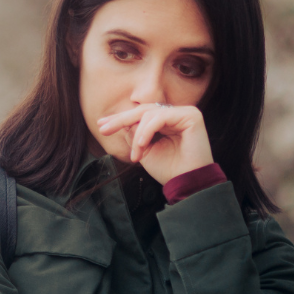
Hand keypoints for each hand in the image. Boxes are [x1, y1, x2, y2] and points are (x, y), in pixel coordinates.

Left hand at [95, 104, 212, 185]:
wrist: (187, 184)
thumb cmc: (169, 169)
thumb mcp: (144, 150)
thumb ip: (134, 134)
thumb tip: (120, 122)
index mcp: (167, 120)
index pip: (141, 114)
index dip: (121, 119)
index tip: (102, 126)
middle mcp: (177, 114)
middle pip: (143, 110)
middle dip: (120, 119)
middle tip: (103, 129)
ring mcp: (185, 113)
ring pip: (149, 114)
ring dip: (137, 136)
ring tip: (135, 155)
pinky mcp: (191, 116)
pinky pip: (159, 117)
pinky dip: (147, 131)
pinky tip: (142, 145)